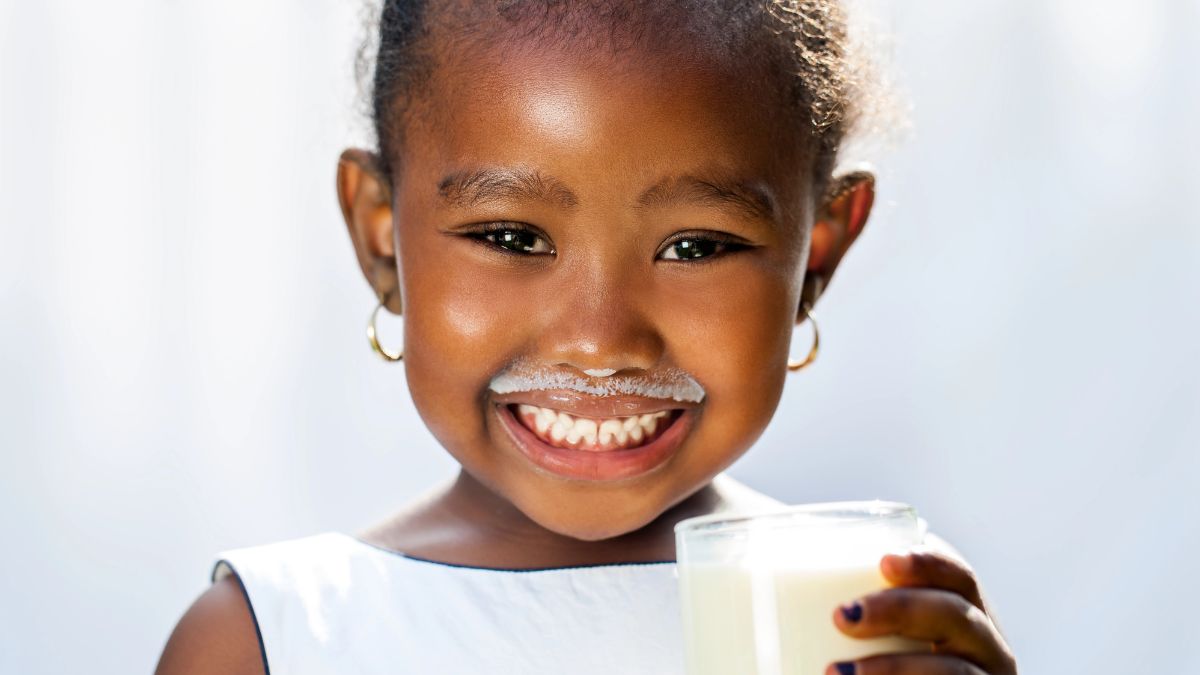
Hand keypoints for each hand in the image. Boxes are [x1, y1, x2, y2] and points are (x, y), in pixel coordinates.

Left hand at [825, 550, 1017, 674]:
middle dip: (900, 610)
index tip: (880, 561)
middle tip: (841, 616)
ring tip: (835, 674)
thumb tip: (729, 558)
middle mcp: (985, 652)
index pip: (957, 575)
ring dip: (897, 671)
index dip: (928, 562)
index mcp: (960, 615)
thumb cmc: (856, 670)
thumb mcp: (854, 638)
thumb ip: (823, 610)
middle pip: (956, 617)